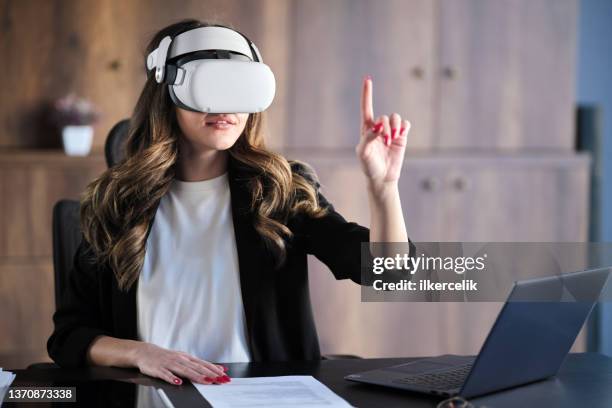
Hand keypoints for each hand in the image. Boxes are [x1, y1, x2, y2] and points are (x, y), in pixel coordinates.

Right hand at [133, 342, 229, 385]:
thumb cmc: (166, 357)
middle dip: (209, 374)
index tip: (224, 374)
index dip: (214, 369)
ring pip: (184, 371)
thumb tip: (215, 368)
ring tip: (206, 381)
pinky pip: (166, 375)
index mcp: (186, 358)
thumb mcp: (183, 359)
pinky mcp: (159, 369)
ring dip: (196, 376)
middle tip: (220, 379)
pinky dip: (172, 378)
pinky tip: (178, 382)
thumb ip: (197, 365)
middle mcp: (180, 359)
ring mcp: (169, 364)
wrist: (146, 352)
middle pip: (197, 367)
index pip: (203, 364)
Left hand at [355, 75, 409, 192]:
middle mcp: (378, 128)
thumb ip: (367, 138)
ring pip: (395, 118)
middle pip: (384, 117)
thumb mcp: (363, 153)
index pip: (366, 108)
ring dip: (395, 126)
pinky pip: (405, 125)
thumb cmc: (369, 166)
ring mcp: (391, 132)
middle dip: (386, 127)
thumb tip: (377, 127)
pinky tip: (401, 135)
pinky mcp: (401, 137)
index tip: (368, 79)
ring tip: (393, 139)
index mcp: (366, 129)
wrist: (382, 178)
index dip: (367, 94)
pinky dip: (404, 127)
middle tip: (386, 141)